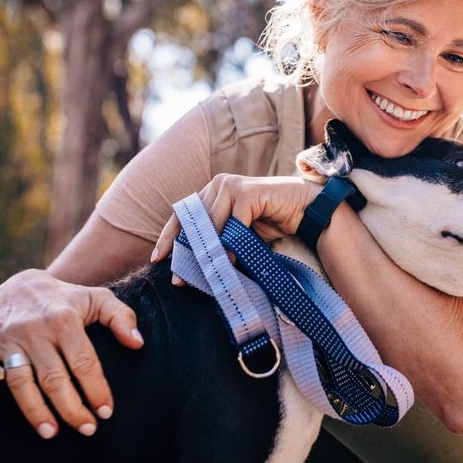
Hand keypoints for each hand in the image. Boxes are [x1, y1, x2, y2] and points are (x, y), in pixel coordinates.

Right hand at [0, 269, 144, 438]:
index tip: (106, 411)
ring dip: (34, 410)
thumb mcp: (99, 299)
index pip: (83, 361)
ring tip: (50, 433)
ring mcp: (7, 336)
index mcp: (65, 319)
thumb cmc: (67, 300)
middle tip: (86, 429)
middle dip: (71, 408)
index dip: (95, 389)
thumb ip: (122, 317)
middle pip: (53, 377)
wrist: (23, 284)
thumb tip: (137, 344)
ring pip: (20, 380)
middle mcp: (35, 328)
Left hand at [150, 174, 322, 279]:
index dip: (169, 237)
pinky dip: (230, 245)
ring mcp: (232, 185)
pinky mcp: (248, 192)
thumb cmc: (271, 221)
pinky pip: (233, 223)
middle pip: (193, 221)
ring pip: (211, 223)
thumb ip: (216, 241)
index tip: (158, 259)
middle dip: (186, 252)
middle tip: (179, 278)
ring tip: (203, 275)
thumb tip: (190, 267)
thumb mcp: (237, 234)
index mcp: (211, 191)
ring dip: (207, 252)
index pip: (183, 215)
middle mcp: (218, 184)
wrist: (305, 209)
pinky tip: (229, 262)